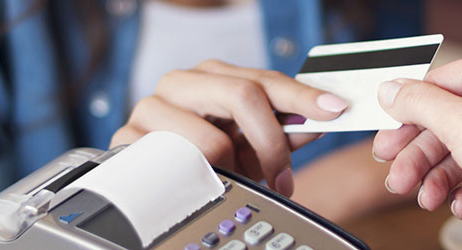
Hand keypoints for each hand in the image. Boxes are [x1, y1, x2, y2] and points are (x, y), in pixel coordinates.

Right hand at [113, 59, 348, 195]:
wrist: (145, 178)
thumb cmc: (200, 157)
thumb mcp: (247, 146)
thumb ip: (283, 133)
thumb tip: (318, 123)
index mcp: (212, 76)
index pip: (264, 80)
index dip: (302, 96)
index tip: (333, 110)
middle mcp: (181, 82)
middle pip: (242, 95)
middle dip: (272, 141)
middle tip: (283, 176)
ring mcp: (152, 107)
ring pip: (211, 137)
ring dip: (233, 167)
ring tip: (232, 182)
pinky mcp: (128, 139)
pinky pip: (177, 165)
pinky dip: (198, 179)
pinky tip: (201, 183)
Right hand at [372, 48, 461, 247]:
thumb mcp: (460, 124)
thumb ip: (419, 105)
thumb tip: (393, 90)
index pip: (441, 84)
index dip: (409, 113)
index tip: (387, 135)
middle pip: (448, 124)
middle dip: (420, 156)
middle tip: (398, 175)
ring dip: (439, 179)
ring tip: (427, 197)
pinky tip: (461, 204)